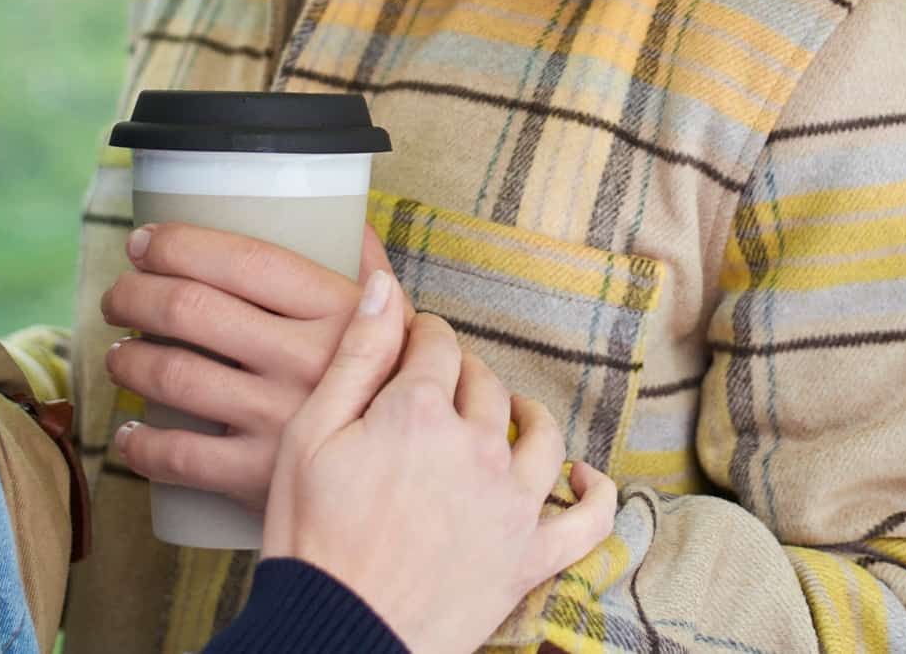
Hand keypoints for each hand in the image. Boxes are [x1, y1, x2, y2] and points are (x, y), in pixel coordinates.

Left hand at [99, 224, 382, 508]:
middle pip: (190, 309)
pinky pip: (176, 456)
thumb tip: (356, 224)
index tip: (143, 241)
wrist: (403, 480)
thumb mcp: (397, 327)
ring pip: (172, 375)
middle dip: (134, 294)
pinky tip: (130, 433)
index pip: (242, 260)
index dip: (179, 244)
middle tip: (119, 296)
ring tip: (120, 355)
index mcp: (338, 311)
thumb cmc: (392, 393)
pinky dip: (138, 444)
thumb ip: (374, 276)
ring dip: (126, 360)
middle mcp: (306, 359)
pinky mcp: (257, 477)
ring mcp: (278, 419)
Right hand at [260, 271, 617, 653]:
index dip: (421, 335)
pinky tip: (581, 475)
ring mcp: (513, 504)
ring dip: (523, 415)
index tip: (408, 343)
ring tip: (505, 415)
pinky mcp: (530, 557)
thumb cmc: (312, 541)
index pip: (437, 344)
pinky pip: (588, 519)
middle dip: (461, 374)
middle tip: (434, 387)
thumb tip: (387, 287)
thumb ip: (357, 357)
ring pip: (539, 435)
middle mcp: (479, 448)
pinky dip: (594, 492)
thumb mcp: (310, 437)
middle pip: (485, 384)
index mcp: (421, 412)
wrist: (338, 636)